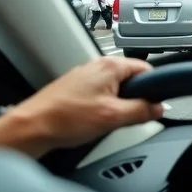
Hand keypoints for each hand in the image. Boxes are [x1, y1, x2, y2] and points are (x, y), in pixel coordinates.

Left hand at [0, 57, 164, 157]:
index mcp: (110, 65)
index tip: (155, 105)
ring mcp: (86, 76)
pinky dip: (103, 108)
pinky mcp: (76, 88)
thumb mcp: (113, 117)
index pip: (147, 69)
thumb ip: (142, 110)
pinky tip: (93, 121)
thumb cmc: (64, 118)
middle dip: (135, 99)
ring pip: (116, 89)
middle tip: (127, 118)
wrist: (33, 126)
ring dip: (118, 105)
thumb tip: (159, 107)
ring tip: (106, 121)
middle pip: (132, 80)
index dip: (155, 88)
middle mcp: (98, 65)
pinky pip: (101, 95)